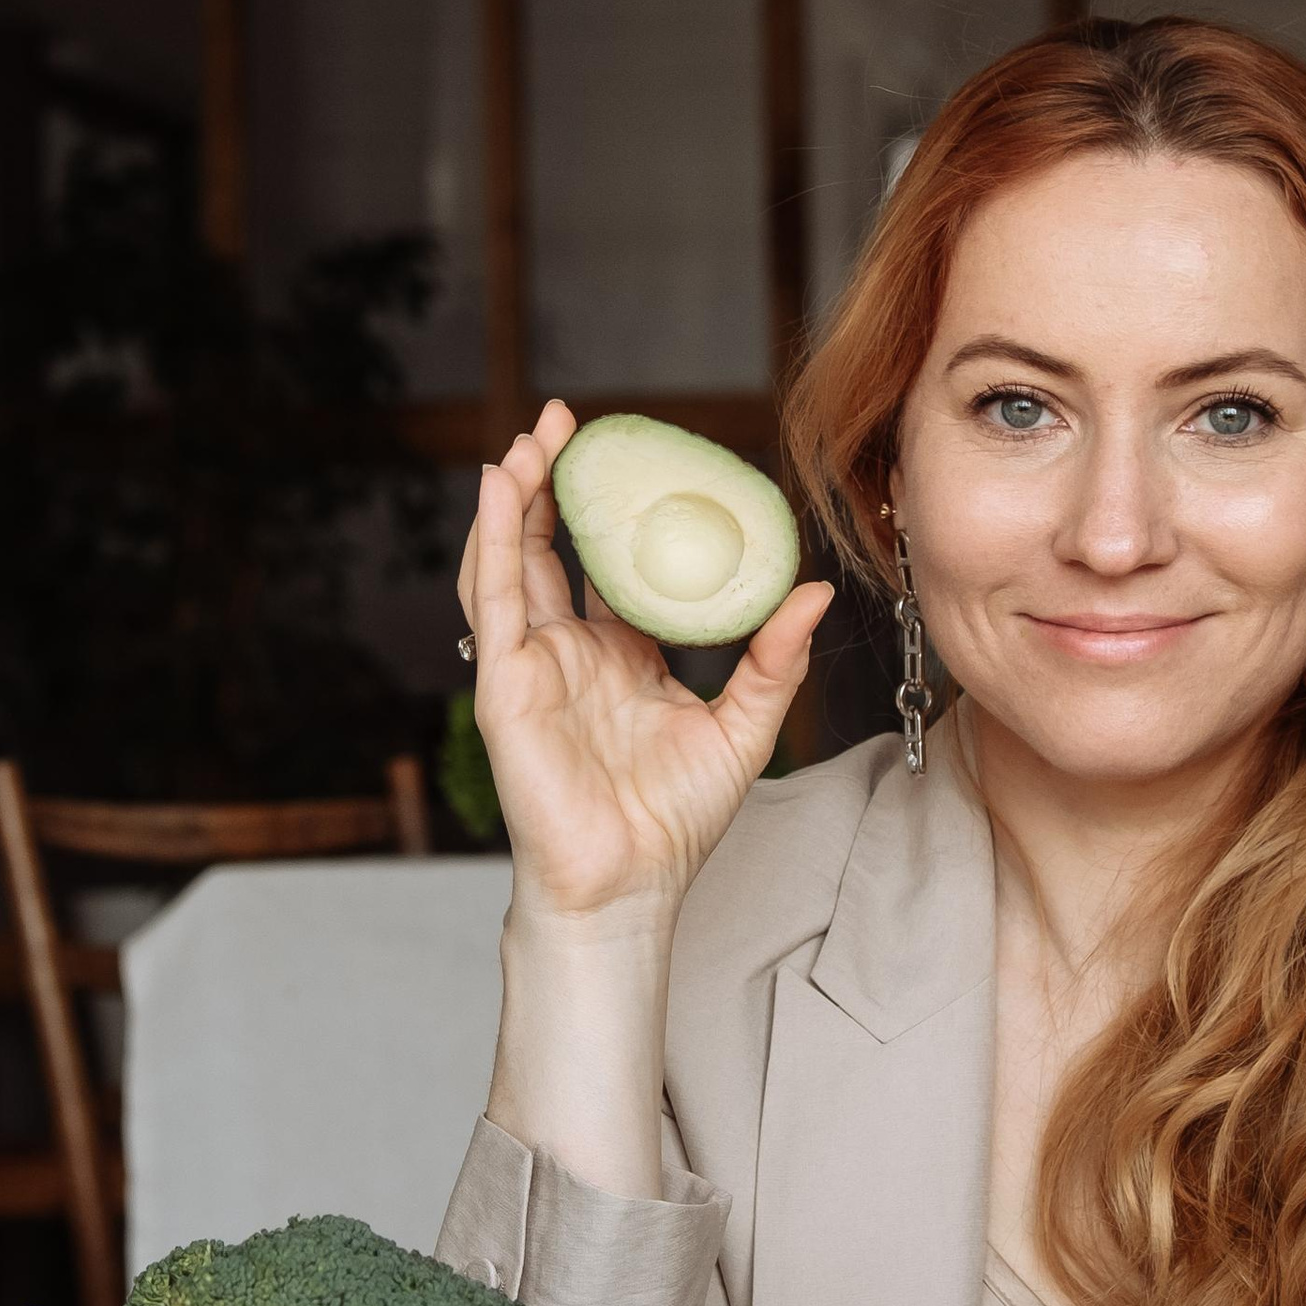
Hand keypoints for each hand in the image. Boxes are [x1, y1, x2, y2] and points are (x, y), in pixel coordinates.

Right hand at [458, 400, 834, 924]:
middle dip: (555, 482)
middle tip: (570, 420)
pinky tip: (499, 485)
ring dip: (518, 496)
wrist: (629, 885)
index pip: (610, 566)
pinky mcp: (504, 683)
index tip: (634, 455)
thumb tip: (813, 591)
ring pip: (513, 561)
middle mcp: (569, 652)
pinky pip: (493, 599)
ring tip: (534, 437)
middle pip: (552, 548)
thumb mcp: (743, 726)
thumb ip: (774, 658)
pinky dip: (491, 537)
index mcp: (620, 657)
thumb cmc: (674, 823)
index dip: (616, 511)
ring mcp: (532, 664)